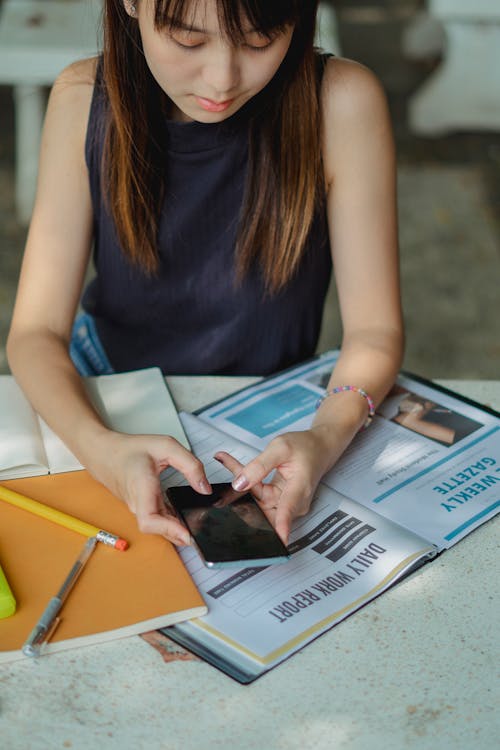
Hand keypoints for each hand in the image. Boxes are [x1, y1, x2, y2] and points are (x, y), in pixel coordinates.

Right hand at [87, 431, 210, 544]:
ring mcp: (137, 508)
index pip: (149, 520)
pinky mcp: (140, 508)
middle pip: (158, 529)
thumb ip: (189, 465)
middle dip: (180, 534)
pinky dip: (171, 523)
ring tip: (198, 526)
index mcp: (141, 487)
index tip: (187, 535)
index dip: (169, 530)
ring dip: (177, 530)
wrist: (104, 453)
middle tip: (203, 532)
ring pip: (158, 527)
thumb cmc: (131, 449)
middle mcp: (138, 503)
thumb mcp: (166, 446)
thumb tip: (205, 488)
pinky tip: (184, 519)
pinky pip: (156, 520)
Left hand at [214, 428, 338, 544]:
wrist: (319, 448)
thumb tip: (240, 484)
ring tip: (228, 461)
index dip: (278, 528)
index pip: (286, 512)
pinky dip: (247, 481)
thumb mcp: (280, 448)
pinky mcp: (278, 501)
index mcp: (299, 489)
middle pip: (261, 507)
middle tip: (227, 479)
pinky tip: (234, 466)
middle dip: (241, 494)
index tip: (273, 542)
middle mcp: (294, 502)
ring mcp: (285, 504)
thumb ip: (259, 466)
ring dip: (242, 483)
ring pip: (256, 500)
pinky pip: (258, 496)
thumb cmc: (305, 448)